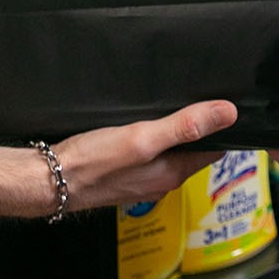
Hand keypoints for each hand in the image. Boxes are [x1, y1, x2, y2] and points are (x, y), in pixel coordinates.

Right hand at [54, 99, 238, 211]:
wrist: (50, 180)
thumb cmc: (93, 162)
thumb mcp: (143, 137)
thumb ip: (184, 126)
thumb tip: (227, 113)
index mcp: (173, 172)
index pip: (213, 150)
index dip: (221, 128)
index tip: (225, 104)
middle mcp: (162, 180)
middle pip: (192, 151)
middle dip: (198, 128)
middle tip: (199, 97)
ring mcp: (142, 179)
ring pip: (170, 152)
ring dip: (174, 133)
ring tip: (173, 106)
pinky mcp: (125, 175)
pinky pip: (149, 156)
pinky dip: (153, 140)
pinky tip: (142, 125)